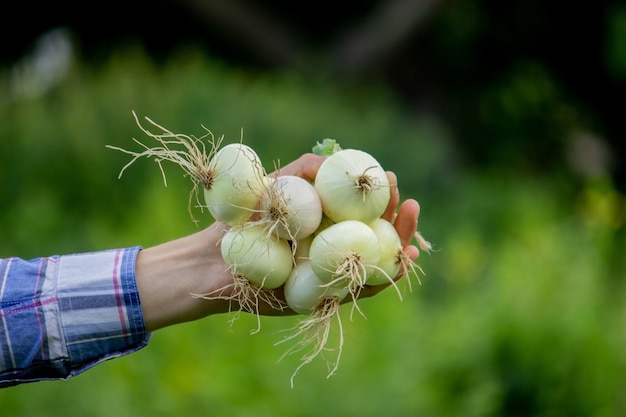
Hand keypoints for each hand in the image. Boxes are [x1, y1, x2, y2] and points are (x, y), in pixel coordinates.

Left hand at [136, 153, 424, 330]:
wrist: (211, 262)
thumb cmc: (242, 222)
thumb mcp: (275, 188)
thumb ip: (304, 171)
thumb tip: (336, 161)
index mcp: (324, 226)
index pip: (363, 212)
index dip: (381, 198)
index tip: (389, 179)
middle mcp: (330, 250)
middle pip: (377, 238)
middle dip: (398, 221)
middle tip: (407, 202)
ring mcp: (328, 275)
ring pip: (375, 264)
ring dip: (399, 247)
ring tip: (409, 224)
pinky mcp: (321, 298)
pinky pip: (359, 290)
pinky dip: (382, 278)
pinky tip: (399, 262)